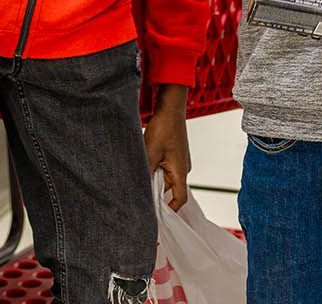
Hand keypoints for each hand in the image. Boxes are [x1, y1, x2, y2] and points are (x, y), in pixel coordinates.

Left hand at [144, 85, 190, 210]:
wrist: (170, 107)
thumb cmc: (164, 127)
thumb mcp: (150, 153)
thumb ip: (145, 173)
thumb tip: (138, 189)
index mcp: (181, 171)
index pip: (180, 199)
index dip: (169, 210)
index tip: (156, 216)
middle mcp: (183, 168)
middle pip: (170, 189)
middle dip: (155, 192)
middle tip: (139, 192)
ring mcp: (179, 160)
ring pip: (165, 178)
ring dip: (154, 178)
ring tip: (142, 172)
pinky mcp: (175, 153)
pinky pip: (165, 168)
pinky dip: (155, 169)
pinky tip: (145, 162)